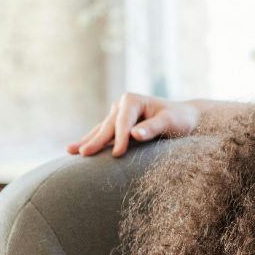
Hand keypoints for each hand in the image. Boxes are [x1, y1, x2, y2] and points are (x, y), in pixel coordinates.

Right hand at [67, 92, 200, 157]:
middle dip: (96, 140)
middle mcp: (121, 105)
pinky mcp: (116, 124)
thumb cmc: (179, 119)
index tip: (118, 154)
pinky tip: (77, 151)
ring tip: (70, 151)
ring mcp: (116, 114)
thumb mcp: (171, 122)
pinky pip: (103, 134)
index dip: (120, 138)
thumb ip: (153, 128)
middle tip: (83, 154)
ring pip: (101, 130)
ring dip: (87, 141)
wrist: (184, 117)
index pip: (123, 122)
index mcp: (132, 100)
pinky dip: (92, 142)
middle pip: (107, 126)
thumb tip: (134, 135)